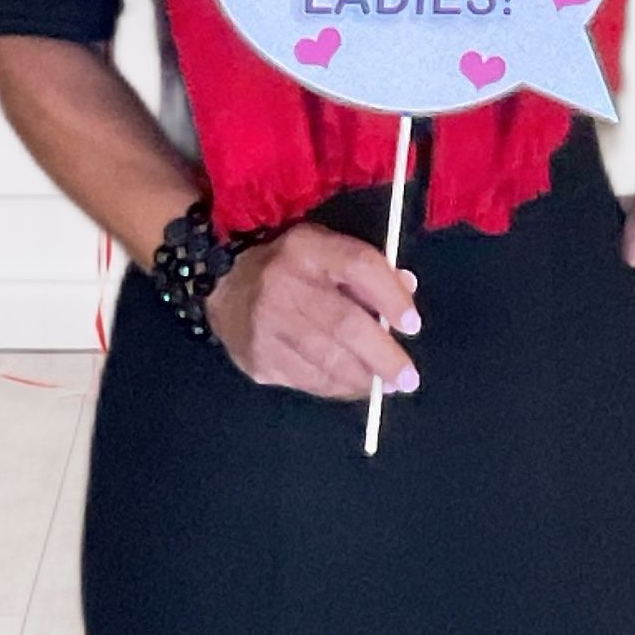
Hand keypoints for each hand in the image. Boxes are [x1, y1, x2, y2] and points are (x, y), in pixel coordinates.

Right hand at [202, 222, 421, 402]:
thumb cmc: (288, 265)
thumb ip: (366, 270)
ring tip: (387, 387)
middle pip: (344, 323)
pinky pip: (307, 380)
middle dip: (383, 356)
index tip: (413, 325)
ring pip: (326, 360)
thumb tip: (407, 292)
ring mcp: (267, 325)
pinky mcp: (258, 358)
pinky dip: (337, 387)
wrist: (222, 283)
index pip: (358, 266)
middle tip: (408, 379)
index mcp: (307, 247)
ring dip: (364, 379)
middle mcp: (284, 284)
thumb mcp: (324, 249)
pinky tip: (353, 386)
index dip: (390, 296)